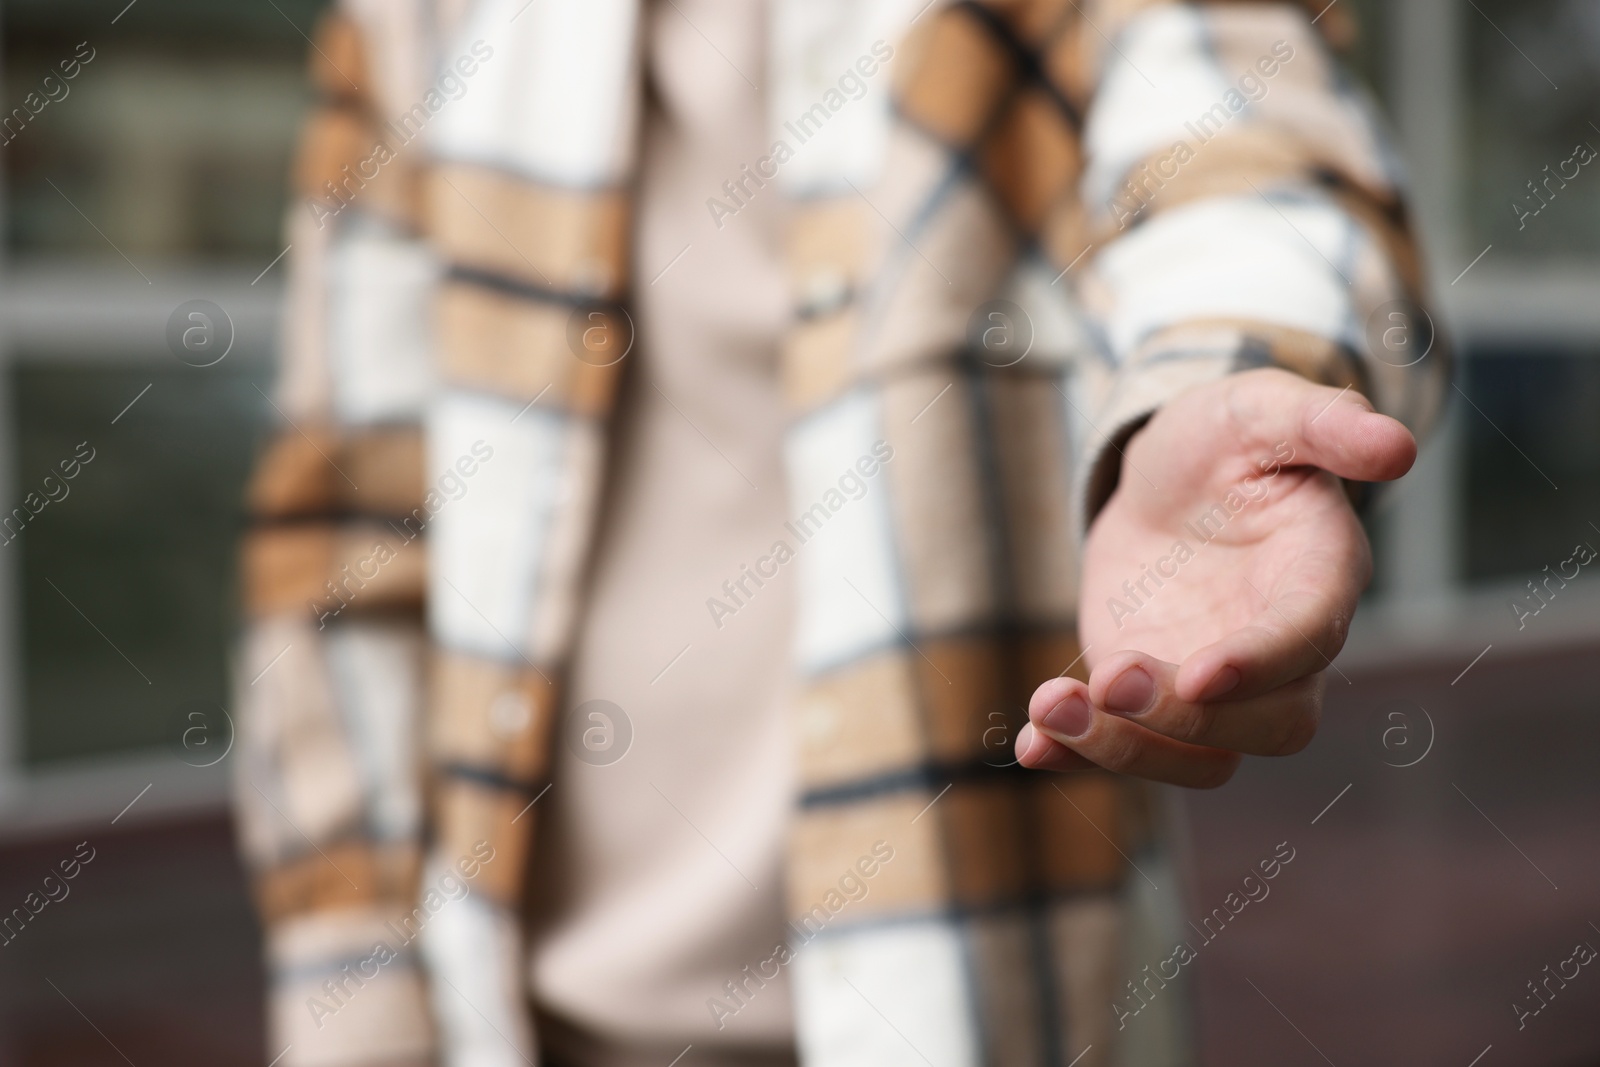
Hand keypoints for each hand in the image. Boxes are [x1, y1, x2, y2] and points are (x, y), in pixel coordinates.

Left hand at [1016, 368, 1415, 786]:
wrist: (1167, 478)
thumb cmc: (1227, 436)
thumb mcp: (1262, 407)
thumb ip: (1325, 422)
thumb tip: (1399, 445)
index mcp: (1319, 576)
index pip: (1309, 639)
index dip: (1261, 665)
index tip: (1198, 674)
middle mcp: (1282, 650)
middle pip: (1269, 726)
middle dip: (1186, 718)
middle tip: (1108, 679)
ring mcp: (1218, 685)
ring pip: (1204, 759)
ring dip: (1125, 750)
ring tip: (1048, 708)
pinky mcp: (1156, 699)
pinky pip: (1134, 750)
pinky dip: (1081, 759)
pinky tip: (1031, 744)